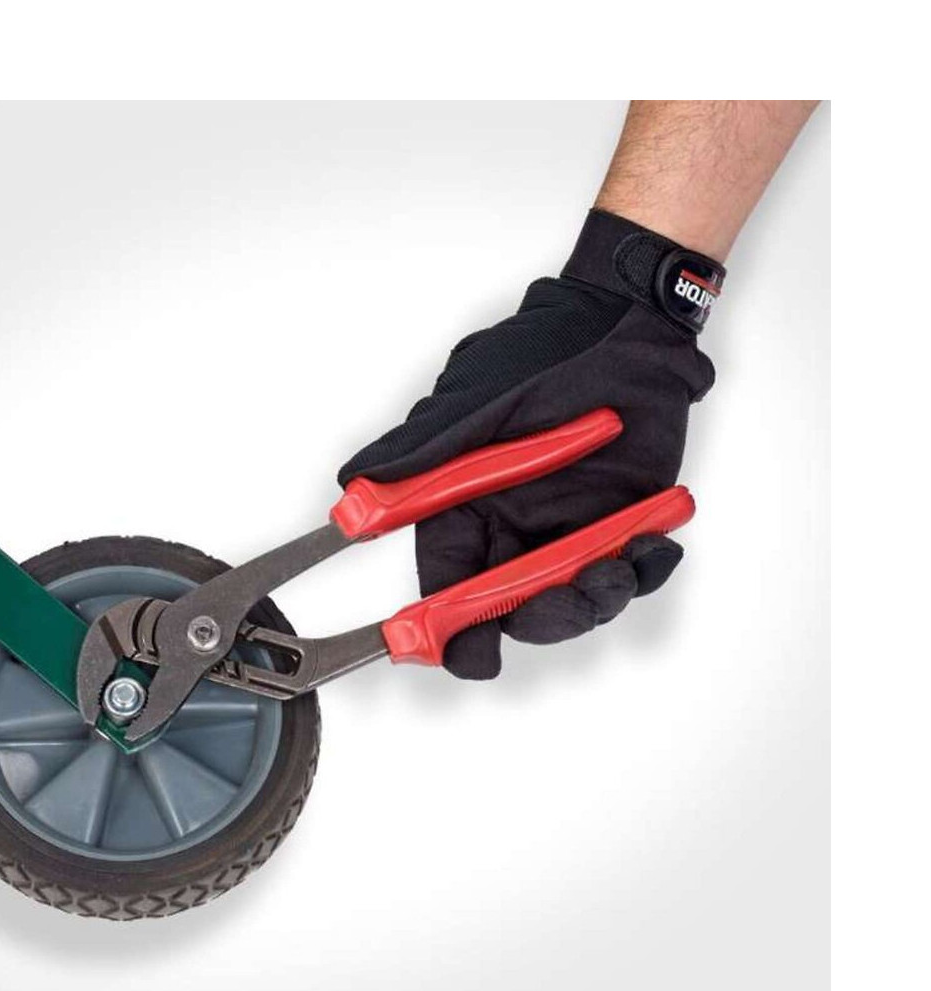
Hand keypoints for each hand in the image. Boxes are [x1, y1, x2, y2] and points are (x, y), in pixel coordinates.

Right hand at [338, 213, 717, 679]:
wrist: (625, 319)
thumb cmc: (544, 352)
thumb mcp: (474, 402)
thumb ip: (419, 455)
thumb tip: (352, 491)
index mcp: (467, 510)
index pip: (450, 587)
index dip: (453, 631)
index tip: (468, 655)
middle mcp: (514, 529)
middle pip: (516, 610)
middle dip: (541, 619)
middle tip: (561, 601)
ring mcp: (570, 529)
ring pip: (577, 600)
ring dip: (597, 599)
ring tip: (617, 567)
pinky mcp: (625, 522)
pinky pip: (635, 572)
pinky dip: (647, 572)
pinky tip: (653, 549)